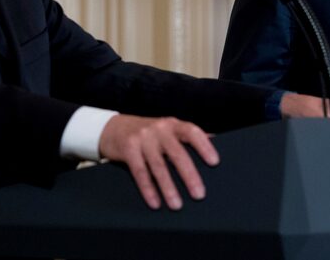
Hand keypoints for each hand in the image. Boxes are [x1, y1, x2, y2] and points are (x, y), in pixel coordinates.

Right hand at [98, 114, 218, 209]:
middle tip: (199, 194)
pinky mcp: (128, 149)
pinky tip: (155, 203)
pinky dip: (148, 189)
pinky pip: (140, 172)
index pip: (192, 132)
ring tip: (177, 205)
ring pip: (158, 166)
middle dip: (189, 175)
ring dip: (169, 187)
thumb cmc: (148, 133)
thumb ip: (186, 136)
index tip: (215, 162)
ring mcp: (142, 138)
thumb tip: (216, 141)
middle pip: (177, 153)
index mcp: (173, 124)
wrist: (113, 128)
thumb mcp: (167, 130)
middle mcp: (159, 129)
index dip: (204, 146)